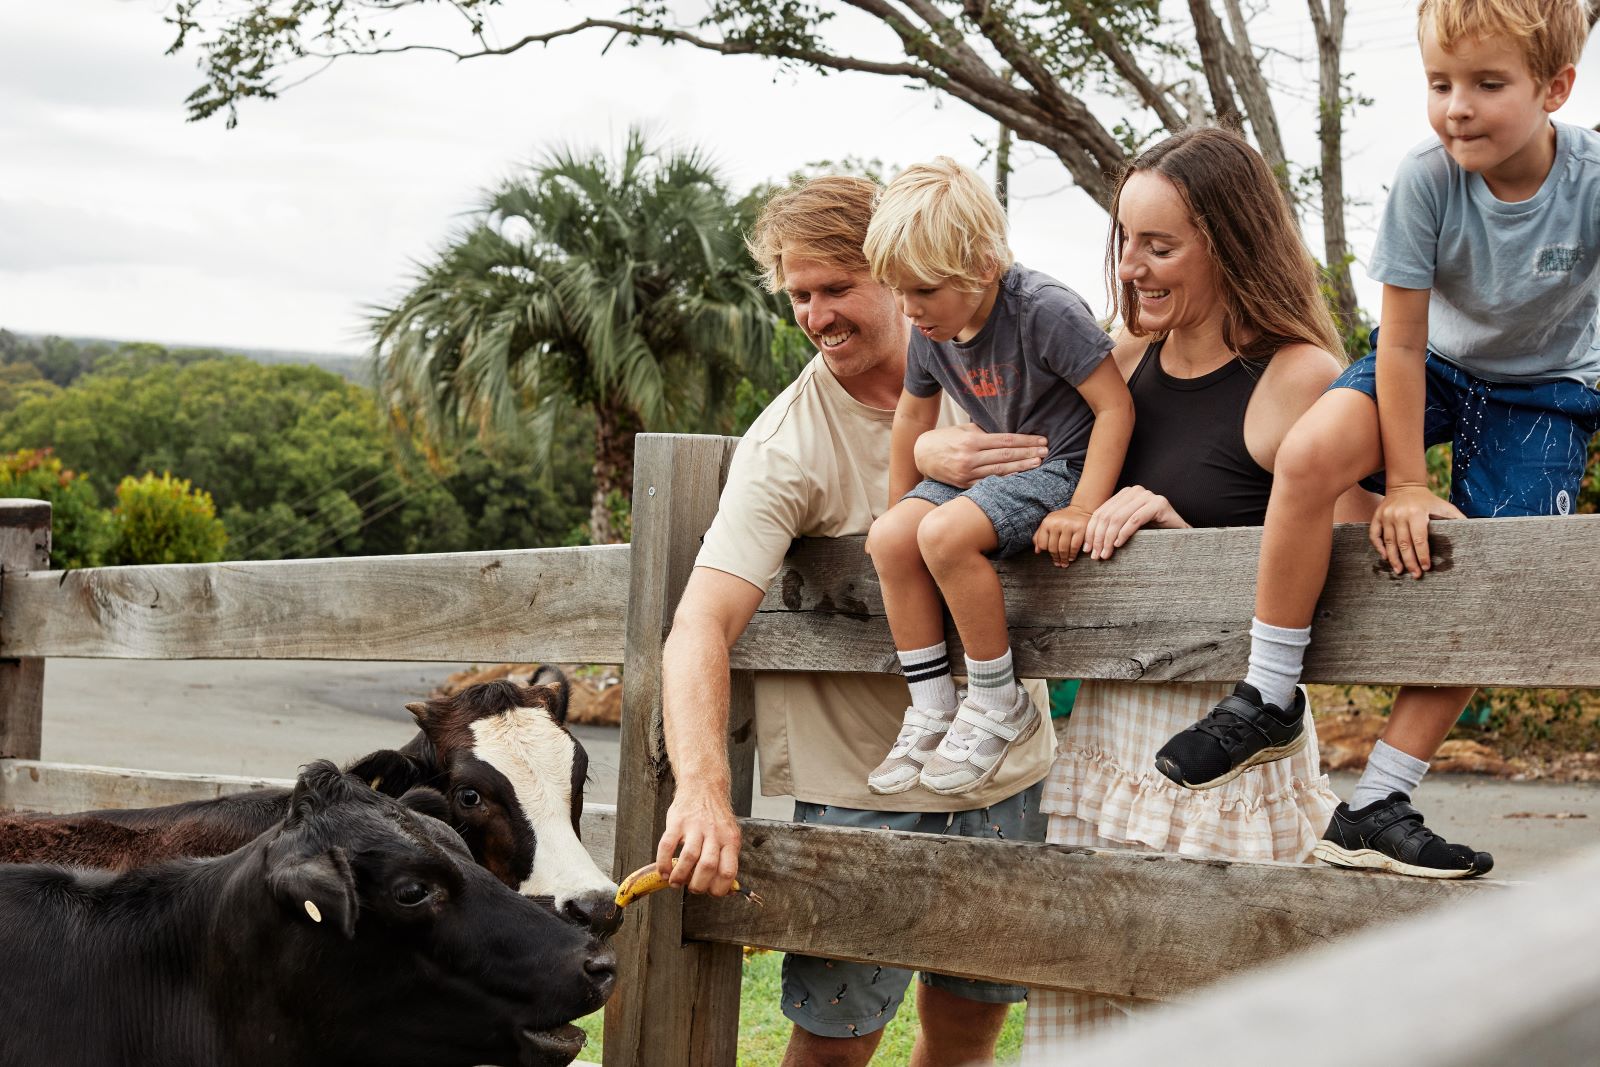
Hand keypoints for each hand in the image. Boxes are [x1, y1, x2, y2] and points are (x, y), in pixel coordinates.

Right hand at [656, 786, 740, 896]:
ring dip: (680, 876)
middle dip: (698, 885)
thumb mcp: (729, 835)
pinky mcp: (677, 821)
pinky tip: (663, 871)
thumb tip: (728, 890)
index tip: (710, 892)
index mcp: (730, 840)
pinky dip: (662, 863)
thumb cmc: (716, 817)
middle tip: (692, 888)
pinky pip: (667, 845)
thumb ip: (727, 859)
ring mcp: (695, 826)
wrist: (704, 786)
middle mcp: (714, 833)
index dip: (718, 888)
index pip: (728, 871)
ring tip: (675, 883)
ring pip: (688, 857)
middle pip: (708, 866)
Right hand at [914, 423, 1047, 488]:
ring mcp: (967, 473)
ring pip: (1000, 470)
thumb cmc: (945, 439)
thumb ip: (984, 432)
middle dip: (1028, 453)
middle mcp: (970, 457)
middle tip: (1046, 452)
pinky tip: (1019, 477)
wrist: (921, 454)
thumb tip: (1008, 434)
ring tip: (1037, 464)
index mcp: (972, 440)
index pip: (1005, 440)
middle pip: (1006, 455)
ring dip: (1021, 467)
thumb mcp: (963, 430)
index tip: (1041, 440)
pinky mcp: (964, 484)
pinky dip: (1005, 480)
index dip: (1026, 441)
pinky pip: (989, 483)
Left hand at [1033, 504, 1093, 566]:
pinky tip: (1072, 558)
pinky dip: (1073, 554)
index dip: (1046, 552)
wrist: (1080, 510)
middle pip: (1053, 547)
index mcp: (1047, 522)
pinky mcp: (1080, 529)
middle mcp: (1056, 524)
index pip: (1042, 543)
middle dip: (1056, 558)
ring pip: (1063, 548)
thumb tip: (1037, 551)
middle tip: (1059, 564)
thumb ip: (1040, 535)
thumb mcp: (1049, 523)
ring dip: (1064, 558)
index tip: (1050, 557)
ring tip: (1065, 563)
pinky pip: (1074, 546)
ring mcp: (1068, 526)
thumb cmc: (1062, 519)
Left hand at [1084, 485, 1188, 559]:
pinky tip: (1119, 545)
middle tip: (1096, 555)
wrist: (1179, 534)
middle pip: (1108, 515)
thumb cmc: (1152, 532)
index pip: (1101, 512)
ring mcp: (1148, 496)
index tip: (1087, 549)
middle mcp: (1135, 491)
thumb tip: (1088, 543)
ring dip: (1109, 538)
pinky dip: (1124, 533)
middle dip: (1099, 537)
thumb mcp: (1126, 527)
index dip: (1092, 531)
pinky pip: (1135, 519)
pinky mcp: (1159, 503)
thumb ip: (1111, 527)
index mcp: (1124, 494)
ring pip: (1119, 518)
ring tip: (1106, 554)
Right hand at [1368, 483, 1464, 577]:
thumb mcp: (1444, 506)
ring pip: (1389, 543)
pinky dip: (1379, 548)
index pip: (1419, 539)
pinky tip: (1385, 557)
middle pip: (1404, 544)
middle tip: (1415, 575)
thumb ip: (1456, 518)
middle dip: (1410, 561)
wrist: (1405, 485)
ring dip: (1394, 559)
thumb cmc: (1427, 500)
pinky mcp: (1376, 517)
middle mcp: (1399, 515)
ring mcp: (1386, 516)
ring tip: (1400, 571)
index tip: (1426, 567)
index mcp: (1417, 513)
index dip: (1423, 555)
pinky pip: (1375, 536)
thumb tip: (1473, 532)